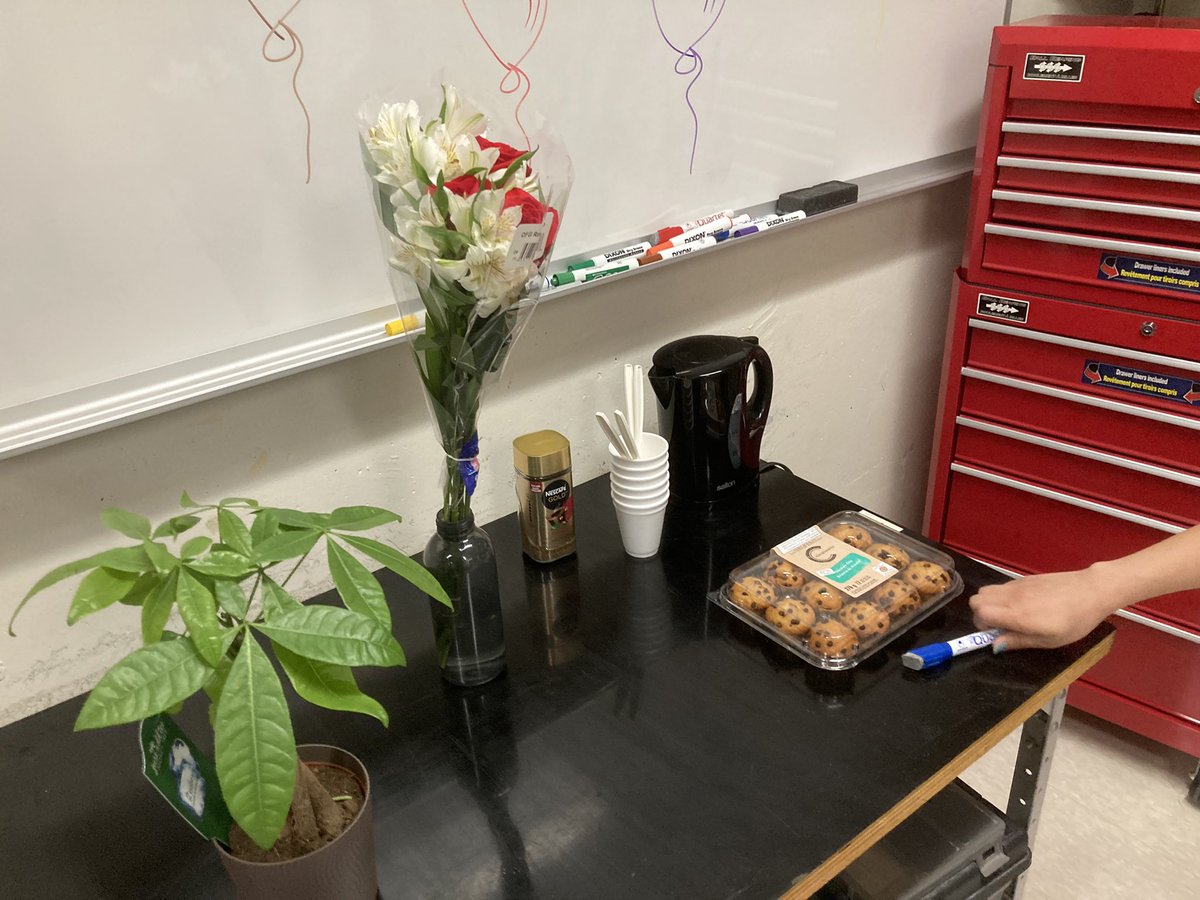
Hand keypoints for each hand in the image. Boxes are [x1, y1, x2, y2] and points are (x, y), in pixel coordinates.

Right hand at [969, 566, 1118, 651]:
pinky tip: (1025, 604)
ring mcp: (1016, 586)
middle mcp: (1012, 598)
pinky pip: (1001, 587)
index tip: (998, 634)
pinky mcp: (1023, 579)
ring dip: (990, 604)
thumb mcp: (1051, 640)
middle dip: (981, 614)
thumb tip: (995, 645)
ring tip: (1010, 614)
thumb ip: (1020, 641)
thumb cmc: (1075, 621)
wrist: (1092, 590)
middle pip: (976, 600)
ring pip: (986, 591)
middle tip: (1001, 624)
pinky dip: (1002, 597)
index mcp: (1018, 615)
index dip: (982, 626)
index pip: (980, 613)